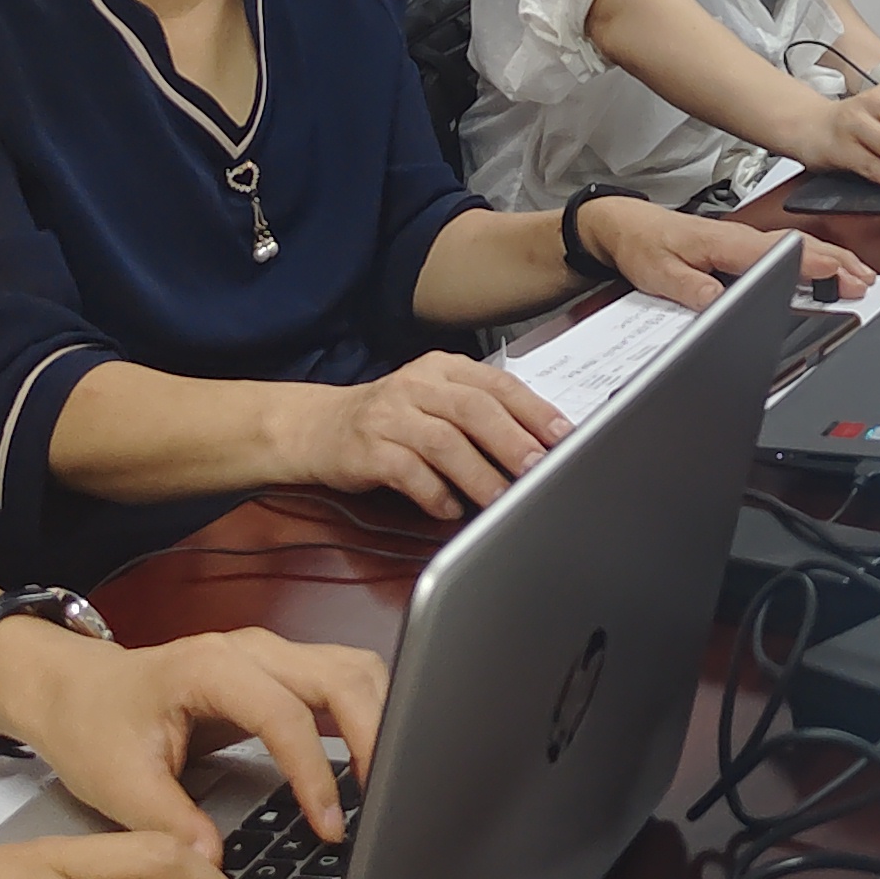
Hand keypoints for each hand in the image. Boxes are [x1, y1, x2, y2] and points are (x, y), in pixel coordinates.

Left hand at [0, 615, 391, 850]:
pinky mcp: (279, 670)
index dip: (316, 773)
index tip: (330, 828)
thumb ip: (171, 824)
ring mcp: (270, 654)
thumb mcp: (118, 783)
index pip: (287, 714)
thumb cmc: (91, 727)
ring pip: (353, 667)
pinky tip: (371, 760)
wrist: (71, 689)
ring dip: (381, 717)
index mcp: (210, 668)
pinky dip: (367, 713)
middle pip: (342, 673)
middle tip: (388, 801)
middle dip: (376, 734)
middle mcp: (250, 649)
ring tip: (388, 784)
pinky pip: (341, 679)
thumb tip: (218, 869)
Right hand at [269, 348, 582, 527]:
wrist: (314, 428)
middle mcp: (418, 386)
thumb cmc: (388, 421)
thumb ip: (479, 417)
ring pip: (445, 442)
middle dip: (513, 441)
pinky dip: (434, 493)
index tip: (564, 436)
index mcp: (443, 369)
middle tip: (538, 469)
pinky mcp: (367, 449)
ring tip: (502, 499)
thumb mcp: (434, 403)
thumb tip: (538, 448)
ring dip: (479, 474)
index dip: (535, 411)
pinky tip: (450, 509)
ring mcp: (390, 416)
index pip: (498, 384)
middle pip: (475, 409)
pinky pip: (408, 472)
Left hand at [588, 194, 874, 305]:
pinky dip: (812, 257)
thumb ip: (691, 289)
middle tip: (867, 281)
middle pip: (800, 247)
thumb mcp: (660, 273)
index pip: (781, 253)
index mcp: (727, 242)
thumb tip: (720, 303)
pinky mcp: (738, 247)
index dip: (815, 265)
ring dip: (831, 258)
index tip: (842, 277)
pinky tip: (823, 269)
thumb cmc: (643, 244)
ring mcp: (742, 241)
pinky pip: (784, 250)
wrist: (624, 227)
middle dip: (838, 262)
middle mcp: (740, 238)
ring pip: (797, 247)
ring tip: (859, 275)